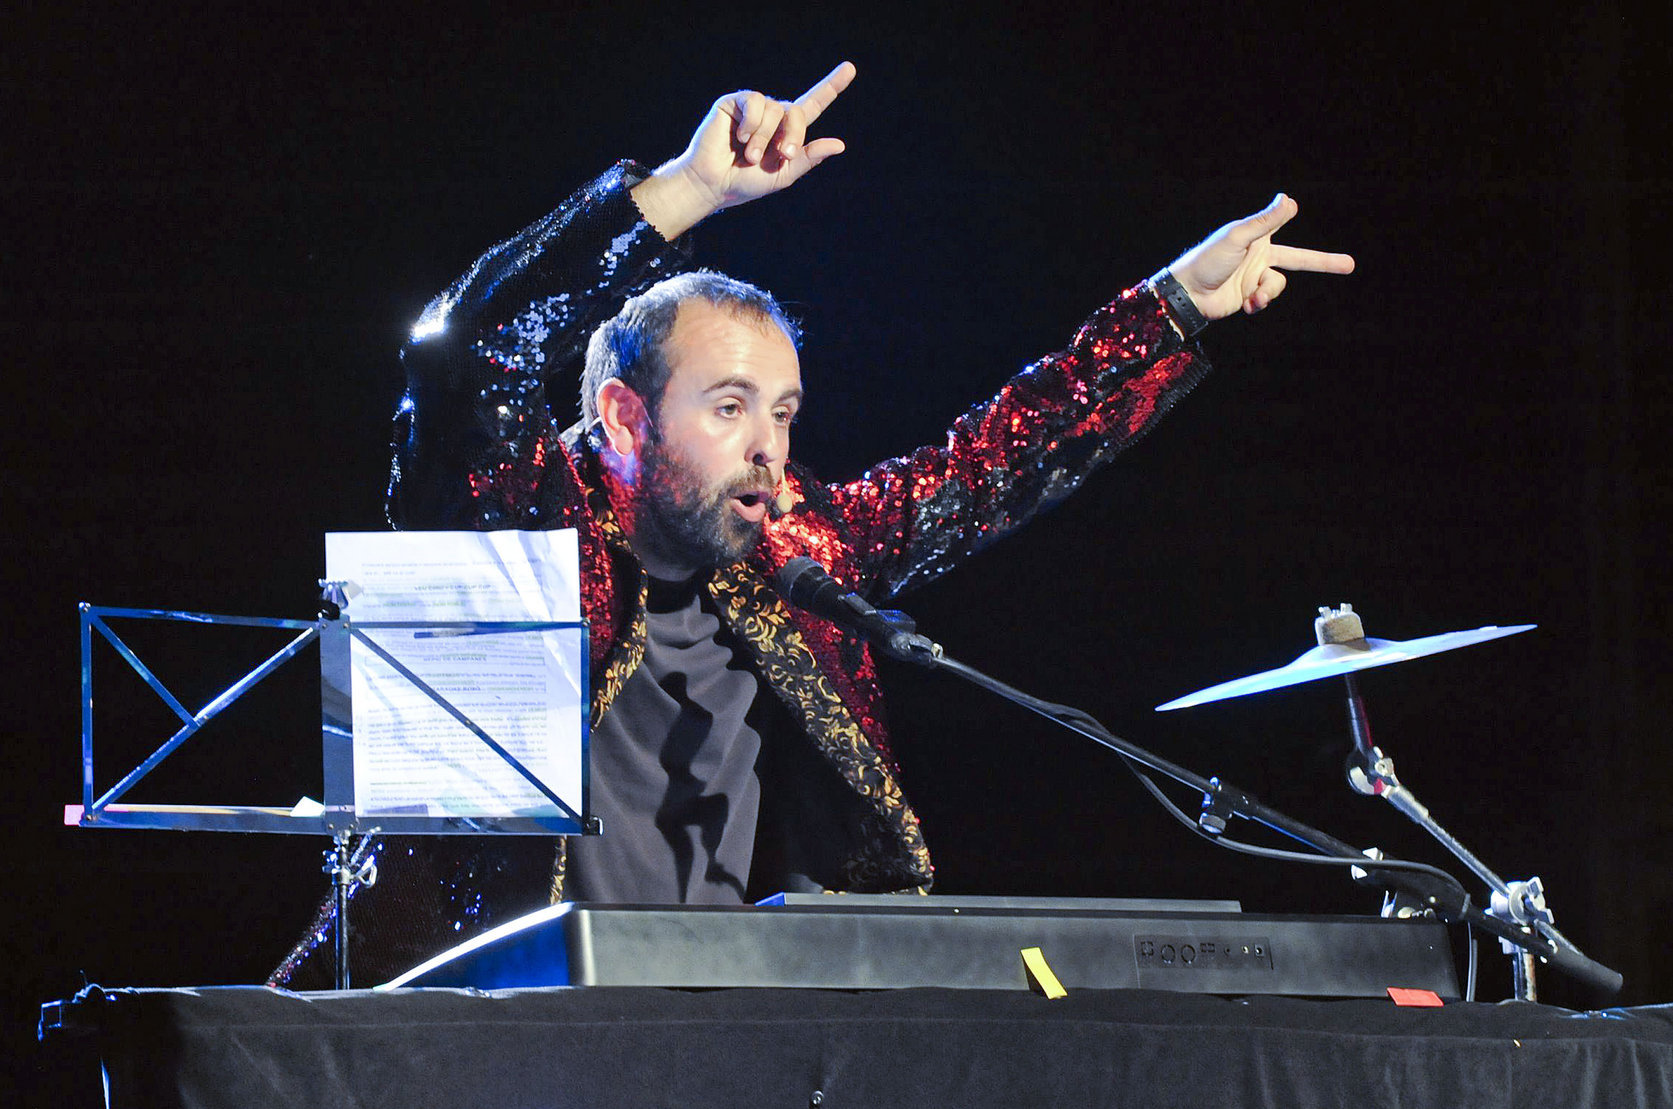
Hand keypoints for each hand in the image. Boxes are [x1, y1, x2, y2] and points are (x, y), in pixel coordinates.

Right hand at [631, 62, 856, 239]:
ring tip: (750, 156)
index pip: (813, 105)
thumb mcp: (783, 174)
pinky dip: (751, 123)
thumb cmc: (746, 182)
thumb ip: (808, 158)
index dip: (831, 86)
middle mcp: (772, 114)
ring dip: (764, 137)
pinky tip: (739, 137)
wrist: (713, 184)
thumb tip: (839, 144)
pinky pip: (753, 102)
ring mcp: (753, 107)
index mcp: (787, 131)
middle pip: (796, 111)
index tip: (850, 68)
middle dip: (793, 135)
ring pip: (773, 109)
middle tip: (782, 155)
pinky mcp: (734, 102)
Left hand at [1168, 194, 1354, 320]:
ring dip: (1268, 291)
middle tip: (1350, 265)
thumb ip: (1265, 222)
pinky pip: (1267, 298)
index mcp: (1255, 236)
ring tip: (1253, 295)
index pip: (1278, 223)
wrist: (1188, 294)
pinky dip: (1260, 302)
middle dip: (1324, 262)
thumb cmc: (1208, 260)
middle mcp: (1258, 255)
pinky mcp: (1249, 296)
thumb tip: (1290, 200)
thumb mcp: (1238, 237)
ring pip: (1279, 284)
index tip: (1292, 205)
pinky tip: (1248, 304)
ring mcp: (1254, 277)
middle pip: (1298, 258)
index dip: (1284, 215)